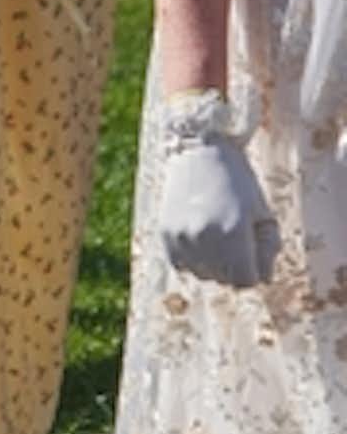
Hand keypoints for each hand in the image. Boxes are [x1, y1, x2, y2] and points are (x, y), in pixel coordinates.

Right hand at [159, 137, 278, 287]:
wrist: (198, 152)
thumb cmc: (238, 180)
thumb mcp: (263, 213)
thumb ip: (268, 249)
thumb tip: (262, 280)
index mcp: (233, 233)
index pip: (247, 280)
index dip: (255, 269)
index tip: (253, 249)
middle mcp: (204, 239)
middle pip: (225, 281)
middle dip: (235, 267)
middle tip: (237, 238)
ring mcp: (181, 238)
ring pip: (203, 275)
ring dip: (214, 265)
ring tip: (217, 236)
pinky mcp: (165, 234)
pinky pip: (182, 265)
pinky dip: (194, 258)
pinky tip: (200, 236)